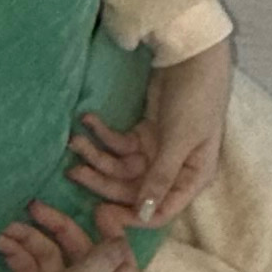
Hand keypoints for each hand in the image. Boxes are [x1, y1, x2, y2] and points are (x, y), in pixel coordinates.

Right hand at [0, 199, 138, 271]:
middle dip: (59, 229)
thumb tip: (121, 241)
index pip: (122, 263)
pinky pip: (29, 271)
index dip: (113, 235)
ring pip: (50, 259)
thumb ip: (102, 259)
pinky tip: (0, 243)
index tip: (96, 209)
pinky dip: (17, 255)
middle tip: (35, 206)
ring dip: (30, 239)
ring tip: (6, 228)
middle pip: (82, 255)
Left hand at [67, 35, 233, 235]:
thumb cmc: (197, 99)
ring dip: (97, 156)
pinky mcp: (143, 133)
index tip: (102, 213)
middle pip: (133, 189)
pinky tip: (87, 121)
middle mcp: (174, 170)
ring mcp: (156, 151)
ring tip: (75, 141)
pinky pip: (118, 143)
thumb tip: (145, 214)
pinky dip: (102, 134)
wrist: (192, 54)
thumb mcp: (180, 139)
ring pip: (120, 166)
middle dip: (103, 182)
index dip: (133, 217)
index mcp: (192, 178)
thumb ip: (160, 176)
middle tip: (74, 172)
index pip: (161, 211)